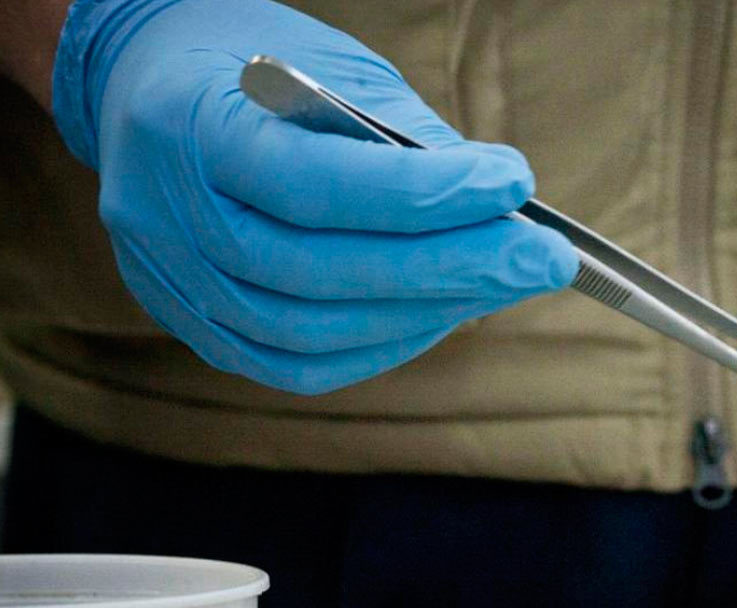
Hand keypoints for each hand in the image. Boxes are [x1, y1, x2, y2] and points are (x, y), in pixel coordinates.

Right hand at [51, 0, 575, 393]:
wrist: (145, 86)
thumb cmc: (248, 64)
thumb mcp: (326, 68)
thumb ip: (400, 139)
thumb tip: (495, 206)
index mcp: (188, 126)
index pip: (317, 184)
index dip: (424, 195)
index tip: (512, 183)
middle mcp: (165, 215)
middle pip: (319, 272)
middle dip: (450, 267)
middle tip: (542, 257)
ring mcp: (170, 280)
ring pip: (310, 331)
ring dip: (426, 310)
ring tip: (506, 281)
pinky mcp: (192, 322)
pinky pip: (294, 364)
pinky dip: (380, 345)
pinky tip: (442, 314)